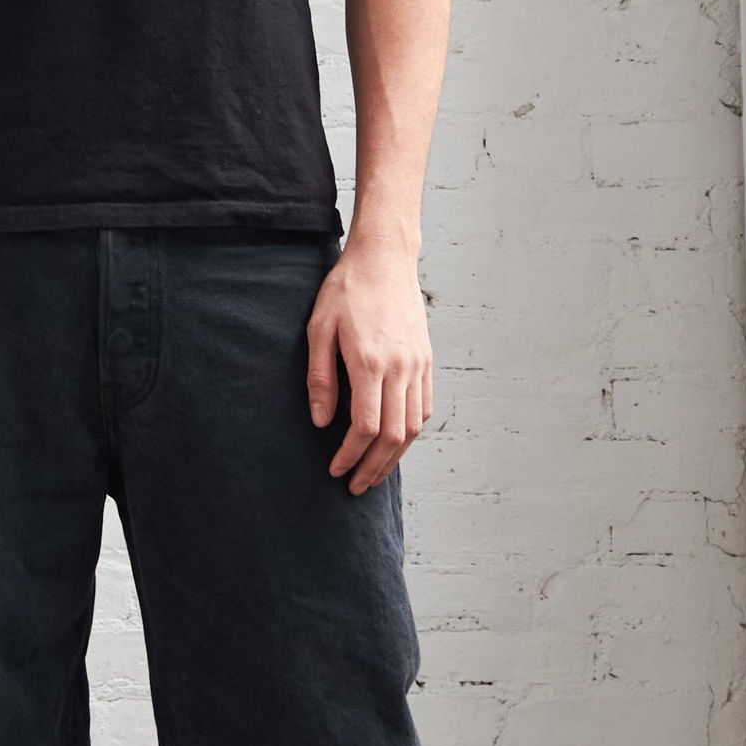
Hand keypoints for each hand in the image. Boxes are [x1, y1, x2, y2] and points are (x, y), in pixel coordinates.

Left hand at [306, 234, 432, 493]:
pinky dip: (410, 433)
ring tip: (374, 473)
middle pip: (392, 435)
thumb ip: (320, 379)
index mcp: (371, 362)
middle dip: (373, 467)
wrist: (385, 259)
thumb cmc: (346, 291)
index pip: (365, 427)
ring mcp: (418, 365)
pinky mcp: (426, 361)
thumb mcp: (319, 329)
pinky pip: (424, 408)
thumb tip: (321, 422)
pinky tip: (394, 443)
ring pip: (413, 427)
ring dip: (394, 456)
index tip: (335, 469)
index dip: (350, 455)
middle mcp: (400, 368)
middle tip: (354, 486)